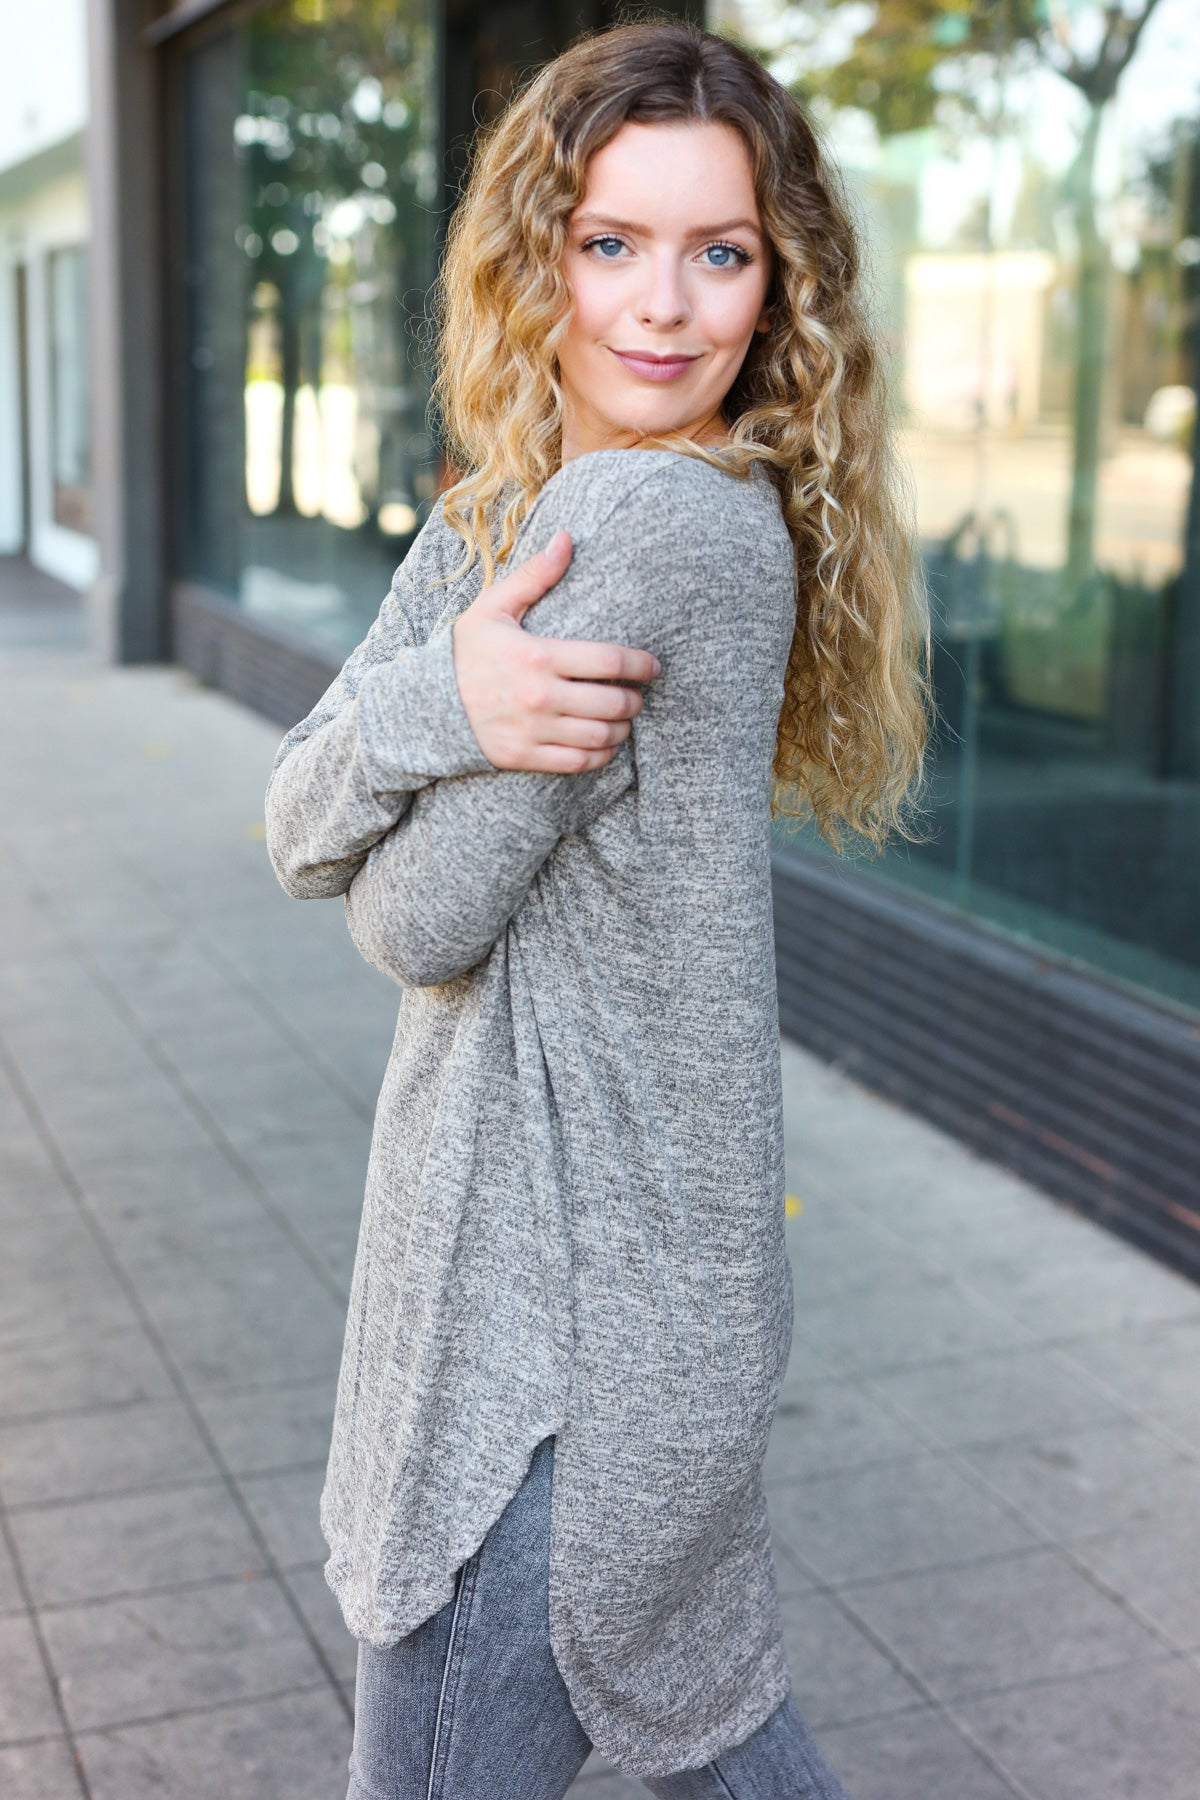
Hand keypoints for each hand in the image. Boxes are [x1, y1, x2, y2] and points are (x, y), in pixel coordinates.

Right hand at [451, 530, 661, 772]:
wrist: (426, 704)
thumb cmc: (466, 652)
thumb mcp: (493, 607)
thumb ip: (534, 575)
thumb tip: (567, 538)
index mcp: (538, 655)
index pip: (608, 661)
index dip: (641, 664)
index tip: (654, 666)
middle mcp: (539, 696)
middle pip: (612, 702)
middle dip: (635, 699)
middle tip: (639, 694)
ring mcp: (533, 730)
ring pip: (600, 736)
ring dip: (623, 728)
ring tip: (625, 718)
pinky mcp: (525, 757)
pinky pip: (579, 763)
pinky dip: (602, 756)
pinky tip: (606, 745)